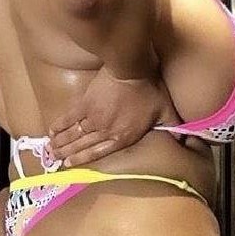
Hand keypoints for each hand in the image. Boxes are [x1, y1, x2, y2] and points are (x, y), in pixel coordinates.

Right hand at [46, 64, 180, 167]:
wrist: (131, 69)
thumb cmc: (149, 89)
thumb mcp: (166, 110)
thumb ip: (172, 126)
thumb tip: (184, 138)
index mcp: (123, 136)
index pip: (100, 153)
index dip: (84, 161)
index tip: (70, 167)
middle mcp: (105, 131)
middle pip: (83, 146)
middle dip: (68, 154)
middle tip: (55, 160)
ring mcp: (93, 118)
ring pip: (73, 134)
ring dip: (61, 143)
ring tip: (50, 150)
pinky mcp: (85, 103)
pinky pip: (69, 117)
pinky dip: (60, 125)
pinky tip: (51, 131)